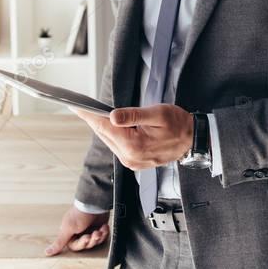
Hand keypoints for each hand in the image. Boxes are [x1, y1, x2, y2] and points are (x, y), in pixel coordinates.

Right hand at [45, 205, 109, 255]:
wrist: (95, 202)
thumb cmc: (80, 214)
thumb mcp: (68, 229)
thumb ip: (59, 242)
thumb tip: (46, 252)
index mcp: (70, 232)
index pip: (75, 246)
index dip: (82, 243)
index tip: (86, 237)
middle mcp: (79, 232)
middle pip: (86, 245)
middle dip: (91, 240)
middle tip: (94, 233)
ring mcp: (89, 229)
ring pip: (94, 242)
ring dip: (98, 236)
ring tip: (100, 230)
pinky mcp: (99, 227)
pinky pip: (102, 236)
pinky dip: (104, 233)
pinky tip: (104, 227)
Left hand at [71, 104, 193, 170]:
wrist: (192, 141)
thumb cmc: (178, 125)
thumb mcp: (157, 114)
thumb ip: (133, 115)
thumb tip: (111, 116)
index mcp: (133, 145)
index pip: (104, 126)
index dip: (89, 114)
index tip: (75, 106)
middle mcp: (129, 157)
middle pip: (104, 134)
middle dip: (94, 119)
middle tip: (82, 106)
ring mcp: (131, 162)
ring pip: (109, 140)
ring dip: (104, 127)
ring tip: (96, 113)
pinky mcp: (134, 162)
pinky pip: (117, 146)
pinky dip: (113, 134)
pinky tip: (113, 125)